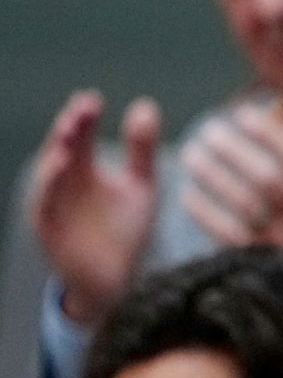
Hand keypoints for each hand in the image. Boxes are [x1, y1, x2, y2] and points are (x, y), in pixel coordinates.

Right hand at [28, 92, 161, 327]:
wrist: (119, 278)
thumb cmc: (126, 230)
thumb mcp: (141, 185)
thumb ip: (141, 149)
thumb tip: (144, 104)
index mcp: (85, 169)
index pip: (80, 136)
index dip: (83, 116)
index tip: (92, 98)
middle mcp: (65, 183)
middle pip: (61, 148)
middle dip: (68, 128)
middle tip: (80, 108)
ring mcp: (54, 204)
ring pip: (48, 173)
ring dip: (57, 152)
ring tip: (70, 134)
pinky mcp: (49, 228)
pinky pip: (44, 203)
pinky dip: (50, 184)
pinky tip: (62, 166)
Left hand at [179, 103, 282, 288]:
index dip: (268, 132)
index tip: (240, 114)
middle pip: (270, 176)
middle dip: (236, 150)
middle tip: (207, 131)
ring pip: (246, 202)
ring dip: (215, 175)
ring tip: (191, 155)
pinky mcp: (258, 261)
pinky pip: (227, 231)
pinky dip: (205, 211)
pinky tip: (187, 194)